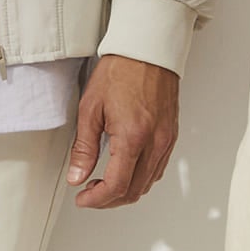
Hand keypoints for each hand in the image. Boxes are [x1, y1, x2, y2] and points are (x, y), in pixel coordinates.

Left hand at [68, 56, 179, 208]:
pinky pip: (157, 169)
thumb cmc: (121, 71)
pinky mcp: (171, 136)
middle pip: (134, 191)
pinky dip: (140, 178)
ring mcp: (166, 141)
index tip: (83, 199)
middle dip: (109, 199)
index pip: (117, 185)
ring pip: (148, 183)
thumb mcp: (91, 108)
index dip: (97, 200)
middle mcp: (154, 142)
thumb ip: (84, 148)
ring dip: (125, 191)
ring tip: (104, 183)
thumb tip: (78, 176)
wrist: (147, 51)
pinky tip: (125, 171)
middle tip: (90, 193)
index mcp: (133, 136)